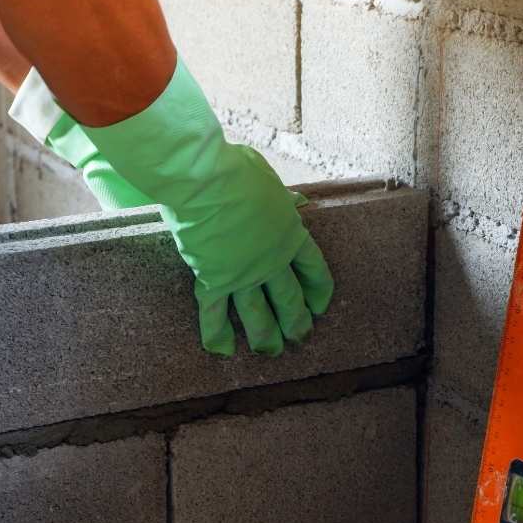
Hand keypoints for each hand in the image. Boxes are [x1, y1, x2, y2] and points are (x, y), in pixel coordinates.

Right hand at [83, 61, 334, 355]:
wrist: (204, 180)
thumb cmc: (233, 170)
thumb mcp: (267, 179)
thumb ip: (281, 198)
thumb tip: (298, 202)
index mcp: (290, 234)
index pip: (314, 270)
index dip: (318, 291)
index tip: (319, 305)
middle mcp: (271, 261)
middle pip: (290, 300)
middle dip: (297, 322)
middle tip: (300, 337)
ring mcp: (243, 275)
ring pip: (259, 316)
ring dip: (266, 337)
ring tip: (271, 352)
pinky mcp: (213, 281)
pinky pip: (215, 315)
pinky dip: (217, 335)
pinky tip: (224, 351)